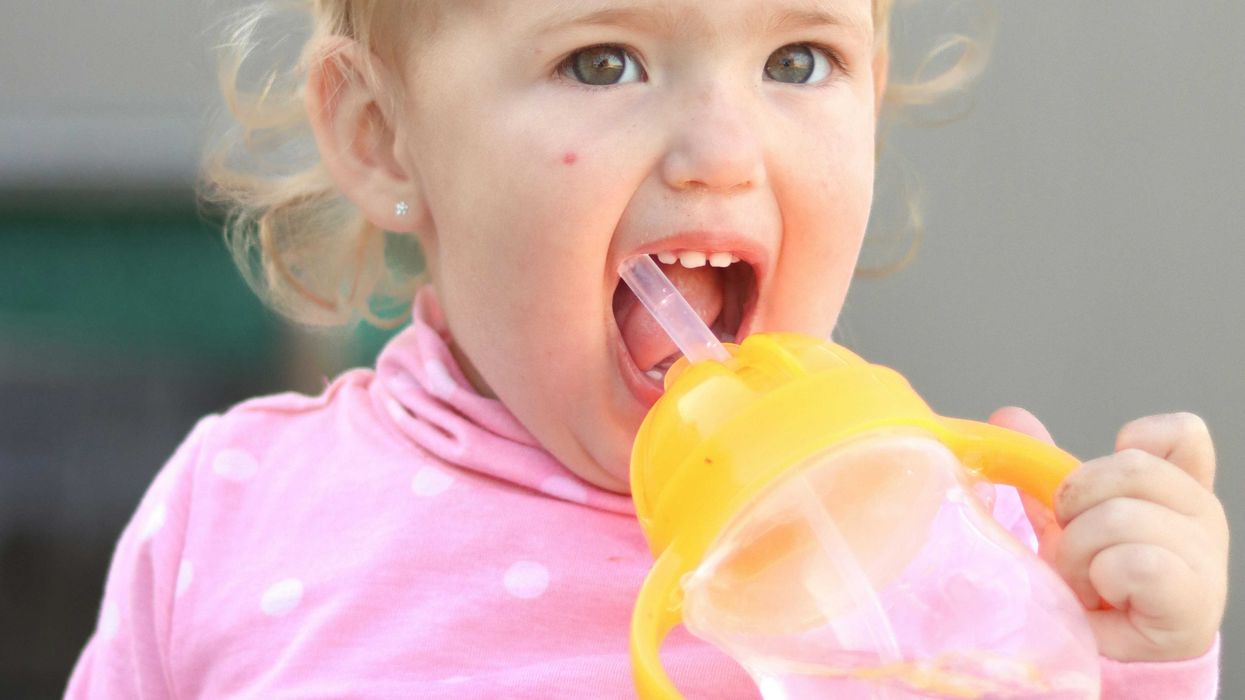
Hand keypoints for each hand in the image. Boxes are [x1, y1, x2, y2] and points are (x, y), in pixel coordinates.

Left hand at [987, 407, 1227, 661]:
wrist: (1107, 646)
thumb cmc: (1093, 579)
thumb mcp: (1068, 516)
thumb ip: (1046, 468)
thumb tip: (1011, 416)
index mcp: (1177, 485)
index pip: (1183, 435)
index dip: (1142, 439)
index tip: (1106, 473)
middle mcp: (1202, 514)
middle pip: (1132, 468)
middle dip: (1077, 505)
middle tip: (1072, 544)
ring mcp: (1205, 557)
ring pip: (1121, 517)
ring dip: (1079, 553)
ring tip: (1083, 580)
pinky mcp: (1193, 600)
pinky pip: (1134, 564)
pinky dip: (1103, 579)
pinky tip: (1105, 599)